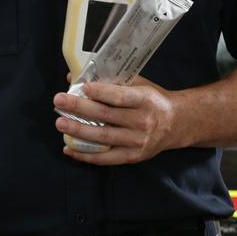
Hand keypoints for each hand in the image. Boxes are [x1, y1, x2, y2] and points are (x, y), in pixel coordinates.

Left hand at [52, 77, 179, 165]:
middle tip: (59, 101)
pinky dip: (85, 155)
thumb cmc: (153, 100)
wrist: (177, 124)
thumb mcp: (140, 84)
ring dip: (78, 131)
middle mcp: (142, 122)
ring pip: (103, 137)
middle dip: (79, 108)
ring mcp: (137, 142)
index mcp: (145, 100)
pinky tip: (69, 149)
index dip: (101, 92)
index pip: (120, 96)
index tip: (83, 87)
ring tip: (60, 123)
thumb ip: (112, 81)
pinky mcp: (132, 157)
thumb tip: (78, 77)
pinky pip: (105, 158)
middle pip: (106, 116)